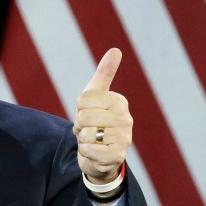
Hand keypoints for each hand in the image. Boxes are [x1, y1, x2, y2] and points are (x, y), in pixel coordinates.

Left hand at [72, 48, 132, 183]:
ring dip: (83, 140)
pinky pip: (88, 150)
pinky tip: (94, 152)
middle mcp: (126, 119)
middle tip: (89, 129)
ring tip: (93, 141)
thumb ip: (104, 74)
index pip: (83, 100)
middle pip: (84, 117)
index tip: (88, 114)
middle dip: (80, 126)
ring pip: (86, 134)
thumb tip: (116, 50)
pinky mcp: (118, 156)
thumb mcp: (94, 97)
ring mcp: (124, 138)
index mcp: (119, 101)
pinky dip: (85, 152)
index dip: (79, 109)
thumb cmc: (95, 122)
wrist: (98, 155)